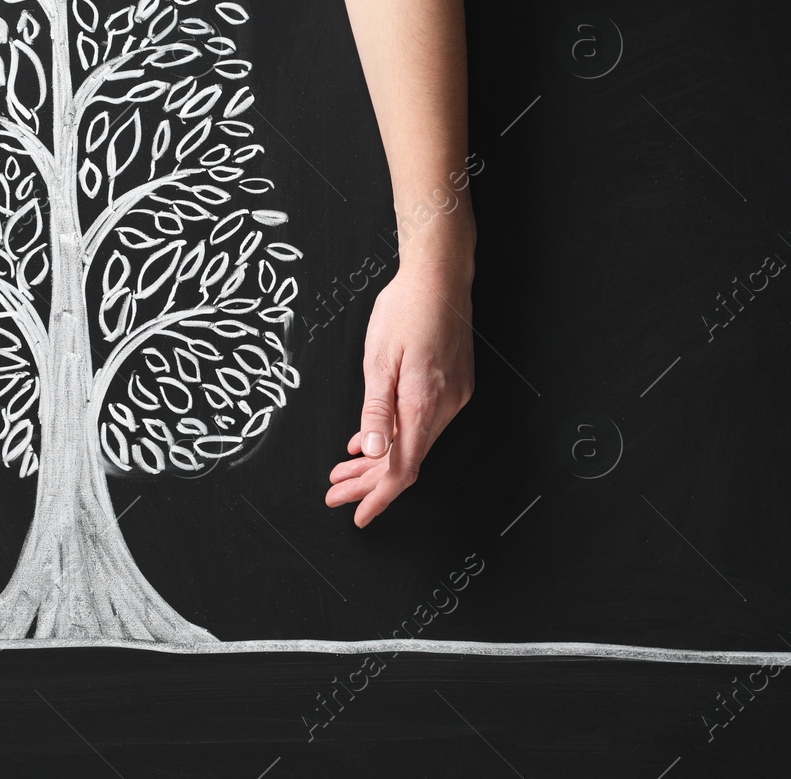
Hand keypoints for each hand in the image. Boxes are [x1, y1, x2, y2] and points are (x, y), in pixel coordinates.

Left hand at [325, 261, 474, 526]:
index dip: (379, 496)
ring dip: (381, 459)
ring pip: (415, 443)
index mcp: (424, 404)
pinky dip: (398, 436)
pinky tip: (373, 440)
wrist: (440, 275)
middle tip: (336, 492)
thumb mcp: (379, 360)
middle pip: (407, 461)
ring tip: (345, 470)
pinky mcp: (455, 385)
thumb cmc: (405, 309)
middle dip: (369, 482)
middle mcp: (446, 407)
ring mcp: (454, 397)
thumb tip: (374, 452)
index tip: (358, 514)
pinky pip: (424, 423)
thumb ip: (377, 411)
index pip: (403, 469)